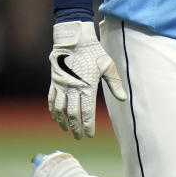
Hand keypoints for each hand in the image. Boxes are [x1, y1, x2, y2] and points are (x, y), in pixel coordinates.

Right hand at [48, 21, 126, 138]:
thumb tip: (123, 99)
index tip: (90, 134)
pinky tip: (56, 117)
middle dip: (76, 128)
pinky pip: (51, 99)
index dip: (88, 125)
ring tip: (67, 130)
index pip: (87, 112)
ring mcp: (62, 85)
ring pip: (60, 109)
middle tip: (79, 137)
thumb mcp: (107, 66)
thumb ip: (115, 84)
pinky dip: (53, 111)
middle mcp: (73, 88)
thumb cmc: (94, 52)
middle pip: (73, 114)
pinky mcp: (55, 81)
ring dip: (63, 122)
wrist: (74, 39)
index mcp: (87, 86)